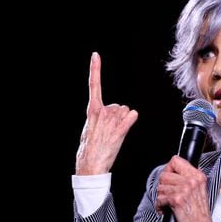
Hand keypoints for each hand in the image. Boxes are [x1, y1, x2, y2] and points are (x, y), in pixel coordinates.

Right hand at [75, 52, 137, 174]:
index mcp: (92, 111)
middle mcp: (102, 112)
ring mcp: (110, 121)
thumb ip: (98, 117)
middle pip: (120, 105)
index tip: (95, 55)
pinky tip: (125, 127)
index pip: (94, 85)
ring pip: (126, 111)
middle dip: (118, 116)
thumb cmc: (89, 149)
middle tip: (110, 130)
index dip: (95, 69)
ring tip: (114, 134)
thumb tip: (107, 112)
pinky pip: (131, 117)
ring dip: (124, 121)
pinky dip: (131, 120)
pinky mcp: (119, 130)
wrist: (89, 165)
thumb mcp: (89, 128)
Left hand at [156, 155, 217, 221]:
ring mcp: (185, 189)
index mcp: (197, 176)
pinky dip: (160, 206)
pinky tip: (166, 209)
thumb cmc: (199, 213)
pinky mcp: (177, 199)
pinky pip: (160, 198)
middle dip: (163, 186)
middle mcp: (192, 181)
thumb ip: (190, 177)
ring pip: (160, 187)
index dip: (168, 168)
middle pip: (164, 174)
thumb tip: (176, 169)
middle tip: (167, 194)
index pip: (176, 160)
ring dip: (161, 197)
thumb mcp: (200, 189)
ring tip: (167, 202)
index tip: (168, 177)